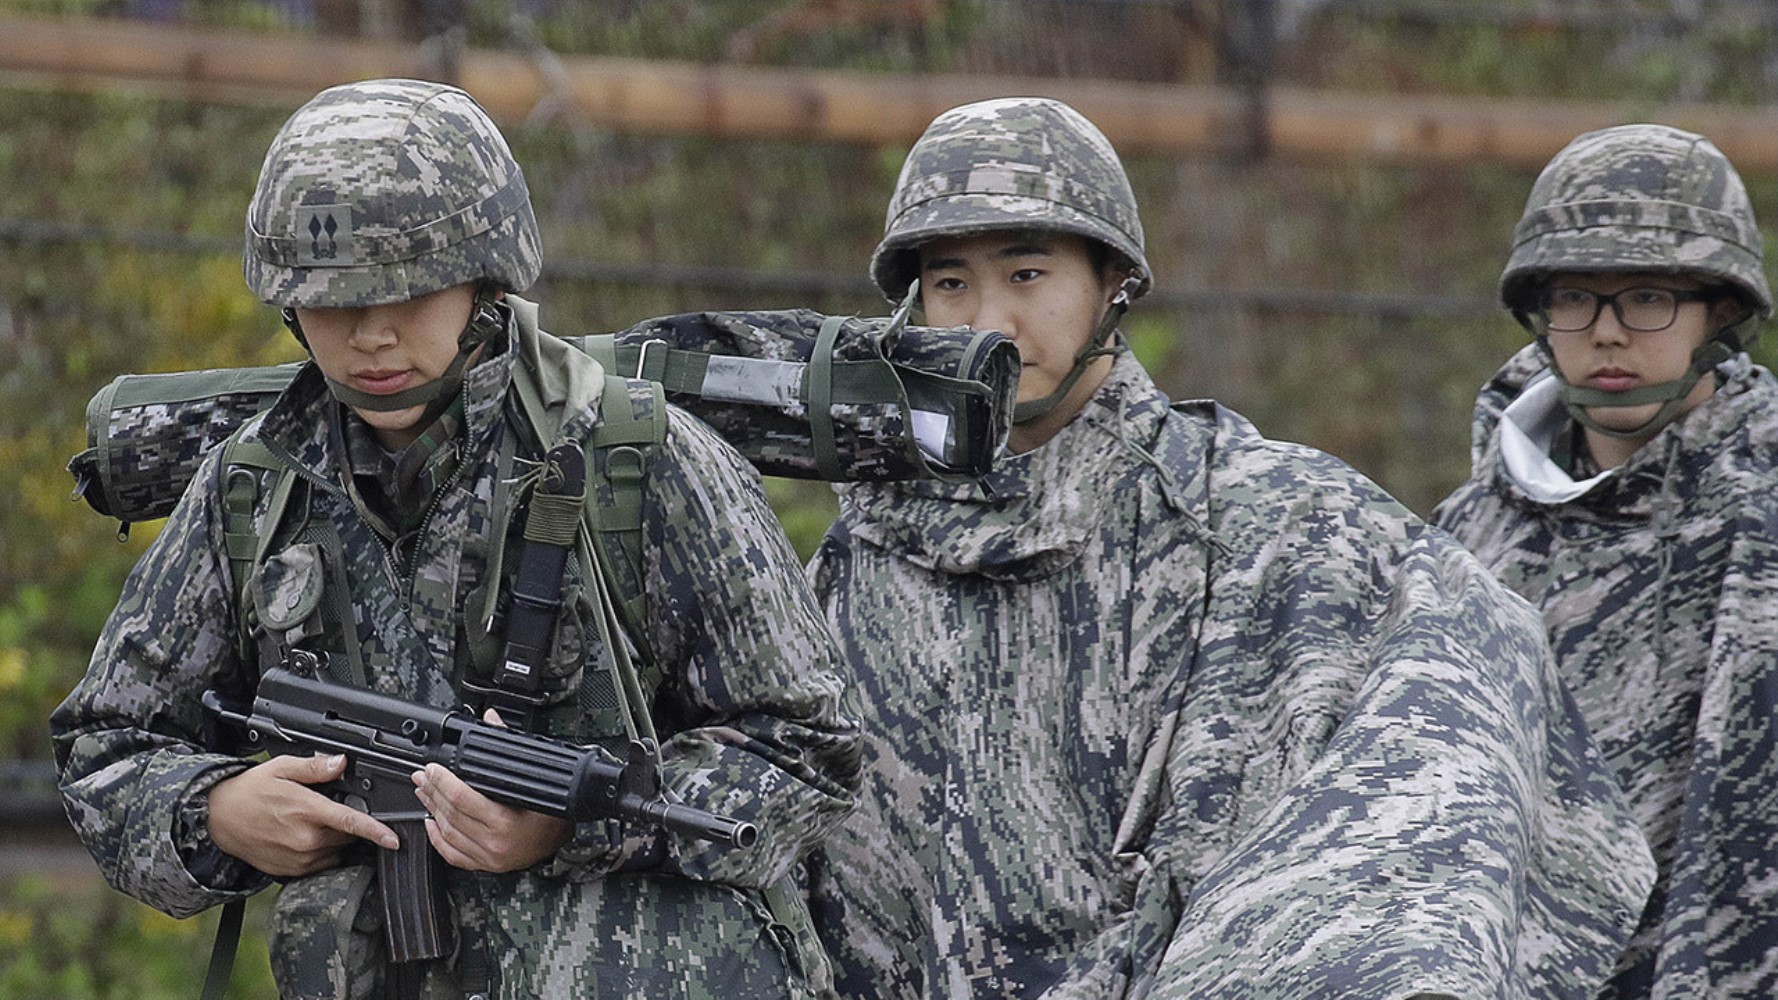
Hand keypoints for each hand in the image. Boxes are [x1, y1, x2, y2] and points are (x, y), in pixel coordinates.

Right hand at [207, 753, 399, 876]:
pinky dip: (321, 850)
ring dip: (334, 838)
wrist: (218, 820)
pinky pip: (321, 862)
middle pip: (348, 835)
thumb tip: (341, 762)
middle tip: (328, 808)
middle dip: (348, 823)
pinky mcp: (291, 871)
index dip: (376, 831)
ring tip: (310, 822)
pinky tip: (303, 836)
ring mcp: (298, 858)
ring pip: (336, 849)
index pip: (350, 823)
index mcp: (306, 811)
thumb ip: (315, 768)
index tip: (394, 839)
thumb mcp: (281, 769)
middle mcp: (305, 839)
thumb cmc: (249, 791)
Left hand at [412, 709, 571, 872]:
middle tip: (423, 776)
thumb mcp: (536, 775)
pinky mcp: (487, 866)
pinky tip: (431, 823)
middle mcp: (496, 841)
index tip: (432, 768)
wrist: (566, 840)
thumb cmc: (555, 809)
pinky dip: (437, 839)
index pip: (462, 797)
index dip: (443, 781)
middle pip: (451, 814)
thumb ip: (509, 744)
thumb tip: (491, 719)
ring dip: (432, 811)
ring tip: (425, 793)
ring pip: (448, 833)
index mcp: (506, 819)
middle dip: (433, 792)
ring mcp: (490, 856)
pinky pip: (453, 855)